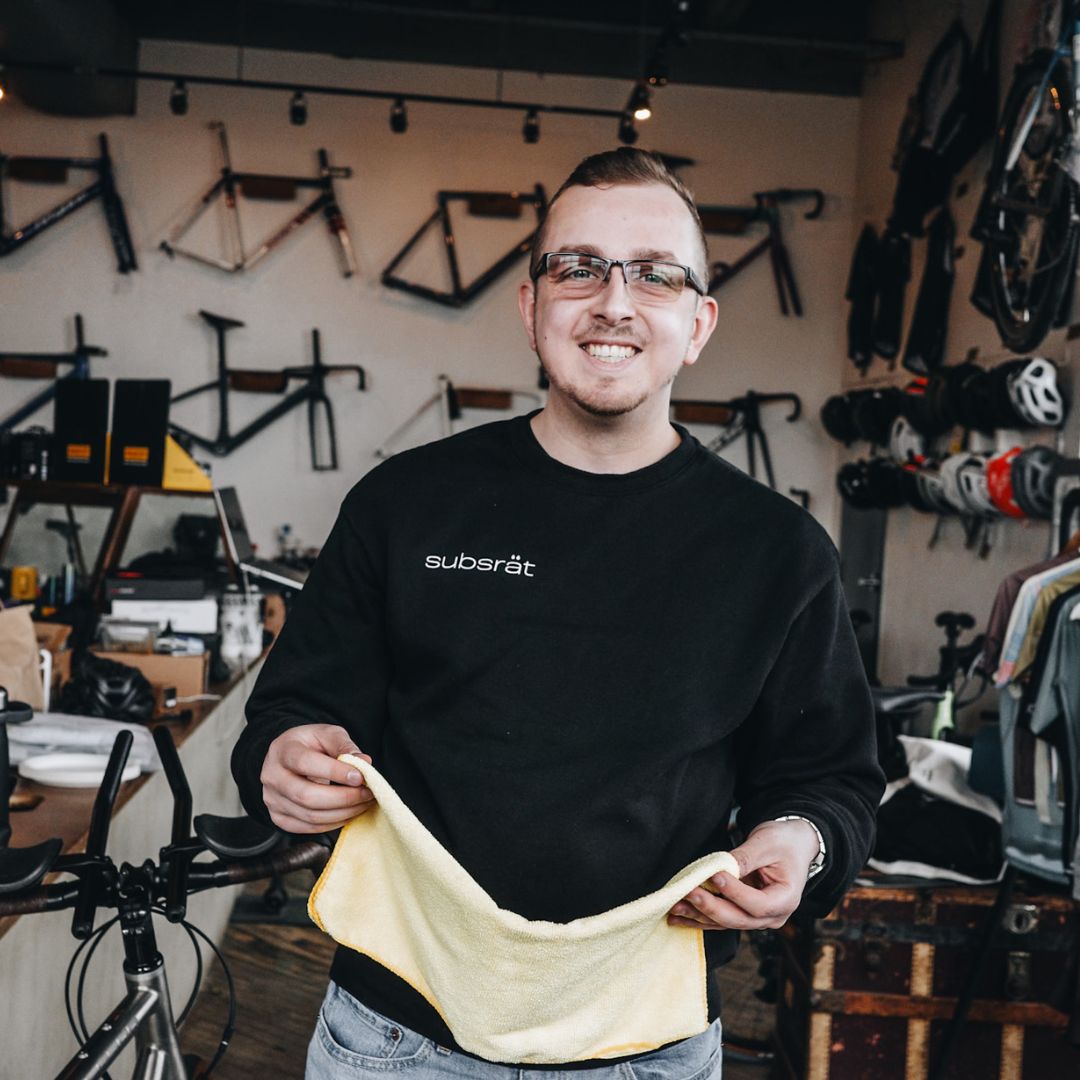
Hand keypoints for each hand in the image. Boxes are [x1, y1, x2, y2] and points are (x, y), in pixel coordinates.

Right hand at [260, 724, 375, 833]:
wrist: (289, 757)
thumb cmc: (311, 743)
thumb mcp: (328, 734)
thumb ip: (345, 746)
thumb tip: (365, 763)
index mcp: (282, 750)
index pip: (305, 763)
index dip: (334, 772)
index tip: (360, 777)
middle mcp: (272, 777)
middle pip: (306, 796)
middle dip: (343, 798)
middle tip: (368, 793)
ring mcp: (272, 800)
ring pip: (310, 815)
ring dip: (343, 812)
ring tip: (364, 802)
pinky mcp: (279, 817)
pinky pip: (308, 827)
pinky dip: (334, 823)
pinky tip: (349, 812)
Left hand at [667, 818, 820, 930]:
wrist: (792, 846)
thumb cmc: (783, 842)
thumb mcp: (766, 844)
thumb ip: (745, 858)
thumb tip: (721, 868)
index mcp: (786, 899)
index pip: (758, 904)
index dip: (736, 893)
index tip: (715, 876)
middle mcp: (772, 916)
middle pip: (739, 919)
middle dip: (711, 907)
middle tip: (689, 892)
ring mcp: (756, 919)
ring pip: (725, 923)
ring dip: (699, 915)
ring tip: (674, 907)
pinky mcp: (742, 914)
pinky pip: (719, 920)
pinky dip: (698, 917)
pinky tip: (677, 916)